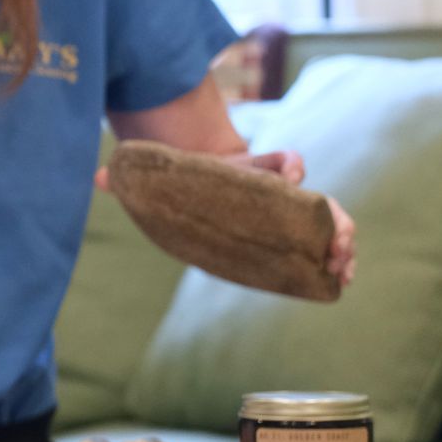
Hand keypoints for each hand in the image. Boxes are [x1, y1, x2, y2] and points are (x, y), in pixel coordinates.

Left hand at [95, 148, 356, 284]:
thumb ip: (136, 175)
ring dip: (339, 243)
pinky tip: (339, 280)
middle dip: (331, 219)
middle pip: (313, 199)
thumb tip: (98, 176)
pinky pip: (320, 242)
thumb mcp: (170, 173)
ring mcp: (291, 212)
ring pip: (325, 223)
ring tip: (344, 268)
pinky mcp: (293, 233)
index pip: (278, 161)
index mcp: (254, 171)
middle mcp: (278, 191)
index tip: (293, 175)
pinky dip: (333, 259)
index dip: (287, 165)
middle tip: (338, 243)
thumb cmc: (193, 178)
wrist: (213, 179)